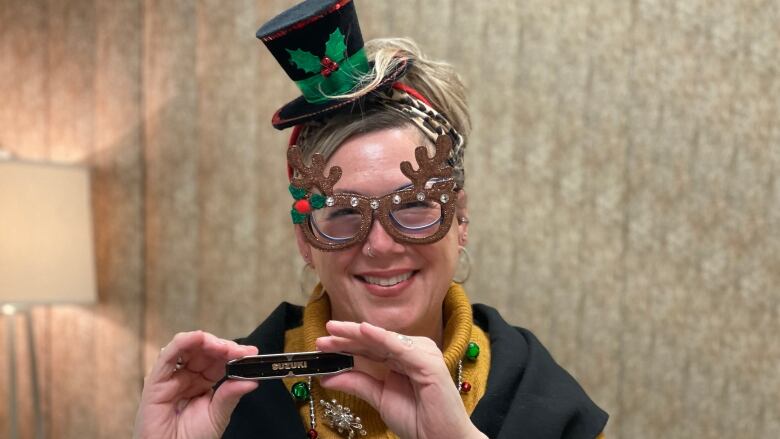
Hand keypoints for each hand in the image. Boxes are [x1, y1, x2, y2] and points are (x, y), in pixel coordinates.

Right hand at [133, 331, 258, 438]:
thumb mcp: (217, 416)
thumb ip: (231, 395)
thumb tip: (252, 380)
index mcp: (202, 383)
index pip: (219, 360)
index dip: (234, 354)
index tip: (251, 352)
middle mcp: (186, 377)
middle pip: (204, 351)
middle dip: (222, 346)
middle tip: (239, 351)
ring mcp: (171, 377)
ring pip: (186, 348)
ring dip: (205, 341)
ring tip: (223, 346)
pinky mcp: (156, 382)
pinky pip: (167, 356)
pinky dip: (183, 343)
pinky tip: (198, 338)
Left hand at [316, 321, 486, 438]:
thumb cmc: (418, 420)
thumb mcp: (379, 398)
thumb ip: (357, 384)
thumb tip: (327, 378)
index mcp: (402, 358)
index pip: (370, 347)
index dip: (346, 344)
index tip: (322, 344)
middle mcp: (413, 351)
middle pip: (375, 340)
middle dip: (348, 336)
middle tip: (325, 331)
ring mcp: (422, 353)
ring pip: (384, 339)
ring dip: (358, 334)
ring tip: (335, 330)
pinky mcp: (428, 361)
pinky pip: (400, 347)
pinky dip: (381, 337)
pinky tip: (363, 330)